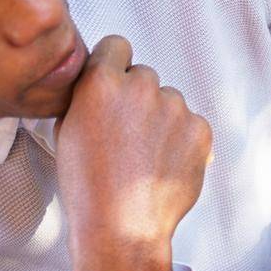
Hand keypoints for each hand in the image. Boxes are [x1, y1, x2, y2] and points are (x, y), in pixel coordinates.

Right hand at [56, 35, 210, 270]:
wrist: (123, 224)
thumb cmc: (89, 182)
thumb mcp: (69, 127)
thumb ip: (90, 95)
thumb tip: (106, 81)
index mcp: (101, 81)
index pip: (117, 46)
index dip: (116, 66)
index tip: (117, 87)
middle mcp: (141, 87)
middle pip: (146, 76)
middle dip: (140, 97)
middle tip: (131, 133)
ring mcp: (175, 108)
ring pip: (172, 101)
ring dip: (164, 119)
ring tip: (148, 155)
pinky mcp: (200, 130)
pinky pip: (194, 124)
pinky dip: (186, 139)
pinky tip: (168, 163)